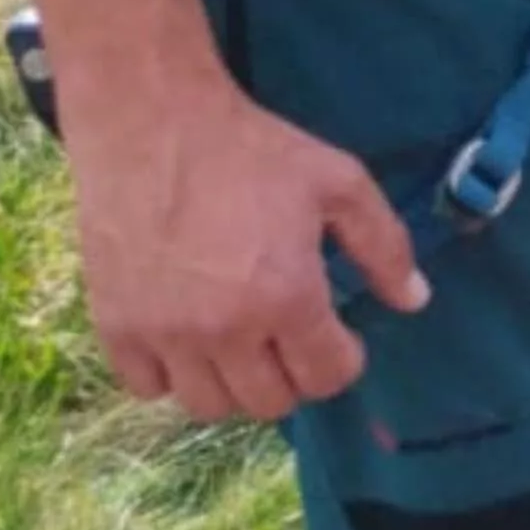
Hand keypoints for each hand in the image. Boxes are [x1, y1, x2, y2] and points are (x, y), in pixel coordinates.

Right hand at [62, 75, 427, 422]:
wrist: (152, 122)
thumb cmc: (251, 149)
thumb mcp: (339, 182)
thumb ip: (384, 246)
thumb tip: (414, 301)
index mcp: (286, 298)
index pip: (327, 377)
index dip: (342, 359)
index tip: (336, 333)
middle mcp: (225, 329)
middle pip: (270, 403)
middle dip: (292, 374)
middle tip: (288, 336)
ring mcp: (165, 333)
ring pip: (209, 407)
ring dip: (233, 383)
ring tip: (239, 343)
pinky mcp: (115, 326)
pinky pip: (148, 388)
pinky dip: (170, 375)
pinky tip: (185, 338)